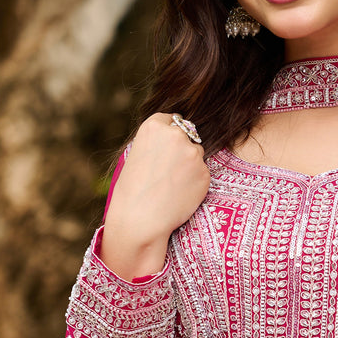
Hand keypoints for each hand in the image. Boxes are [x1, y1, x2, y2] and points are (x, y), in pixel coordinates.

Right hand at [100, 112, 209, 279]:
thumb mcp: (137, 154)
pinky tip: (180, 194)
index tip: (167, 148)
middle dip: (182, 149)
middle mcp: (176, 134)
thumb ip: (157, 143)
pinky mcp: (205, 173)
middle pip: (188, 135)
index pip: (172, 119)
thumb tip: (174, 139)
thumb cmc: (132, 191)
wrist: (139, 219)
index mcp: (154, 126)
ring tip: (171, 186)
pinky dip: (195, 182)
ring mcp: (193, 153)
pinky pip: (203, 174)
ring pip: (197, 154)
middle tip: (169, 171)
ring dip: (190, 166)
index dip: (170, 134)